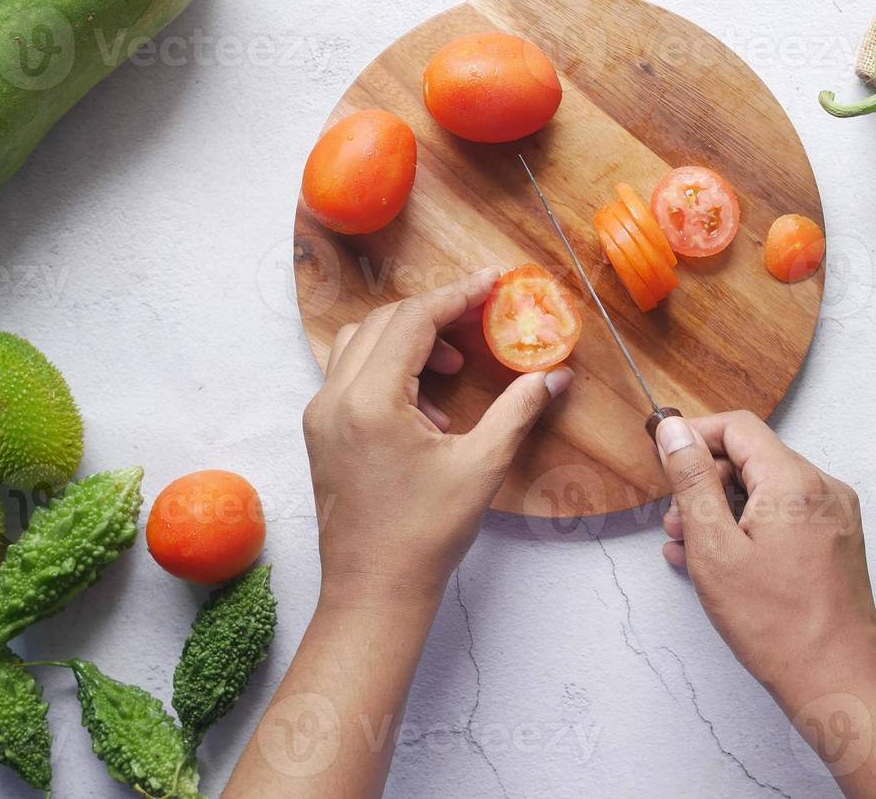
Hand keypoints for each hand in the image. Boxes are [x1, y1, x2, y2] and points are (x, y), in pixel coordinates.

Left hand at [303, 268, 573, 609]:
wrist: (373, 592)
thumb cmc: (424, 535)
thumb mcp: (481, 467)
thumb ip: (518, 410)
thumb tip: (554, 375)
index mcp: (370, 401)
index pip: (413, 320)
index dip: (458, 295)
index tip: (494, 283)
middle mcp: (335, 399)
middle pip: (384, 323)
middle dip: (436, 314)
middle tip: (482, 320)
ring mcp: (321, 416)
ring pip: (361, 344)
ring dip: (410, 341)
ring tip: (455, 371)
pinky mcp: (321, 433)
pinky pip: (353, 376)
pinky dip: (390, 370)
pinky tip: (428, 406)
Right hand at [657, 413, 875, 798]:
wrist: (836, 679)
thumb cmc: (776, 624)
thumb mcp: (714, 548)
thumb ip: (692, 481)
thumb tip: (674, 431)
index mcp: (794, 481)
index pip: (738, 427)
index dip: (695, 435)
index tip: (665, 456)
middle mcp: (823, 488)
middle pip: (753, 458)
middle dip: (707, 483)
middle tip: (674, 522)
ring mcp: (835, 514)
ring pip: (768, 489)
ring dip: (725, 509)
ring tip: (691, 550)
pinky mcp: (837, 539)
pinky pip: (786, 515)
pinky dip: (751, 527)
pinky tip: (721, 561)